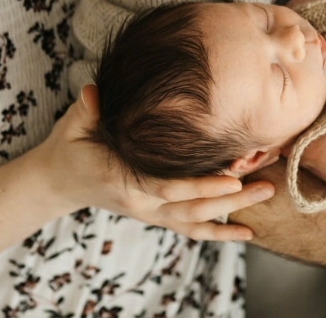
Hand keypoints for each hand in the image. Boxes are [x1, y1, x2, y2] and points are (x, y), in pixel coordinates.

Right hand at [34, 86, 273, 240]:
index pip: (167, 187)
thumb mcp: (74, 123)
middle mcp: (140, 203)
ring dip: (233, 211)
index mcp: (122, 179)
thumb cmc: (70, 146)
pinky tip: (248, 231)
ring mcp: (149, 213)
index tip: (232, 176)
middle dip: (231, 198)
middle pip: (192, 208)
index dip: (201, 185)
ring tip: (266, 194)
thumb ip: (89, 108)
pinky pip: (190, 230)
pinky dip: (219, 233)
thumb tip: (95, 91)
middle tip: (266, 184)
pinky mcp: (155, 217)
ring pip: (196, 220)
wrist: (58, 181)